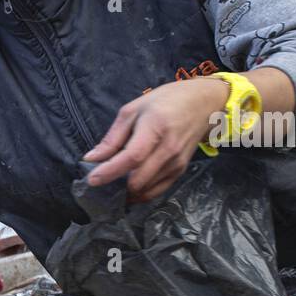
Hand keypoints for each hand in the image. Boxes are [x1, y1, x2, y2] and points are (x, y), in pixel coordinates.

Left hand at [83, 79, 227, 202]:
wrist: (203, 104)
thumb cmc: (165, 102)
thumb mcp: (133, 110)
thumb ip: (113, 137)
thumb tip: (91, 159)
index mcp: (156, 127)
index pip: (132, 157)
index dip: (110, 171)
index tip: (92, 180)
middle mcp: (169, 149)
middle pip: (139, 179)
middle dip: (116, 185)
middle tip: (102, 180)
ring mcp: (177, 163)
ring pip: (146, 189)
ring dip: (127, 191)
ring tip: (114, 181)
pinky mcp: (180, 171)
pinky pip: (156, 191)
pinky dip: (140, 193)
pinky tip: (129, 186)